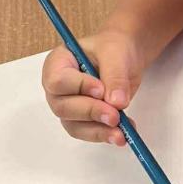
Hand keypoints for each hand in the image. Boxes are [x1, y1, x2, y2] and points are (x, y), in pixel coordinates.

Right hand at [42, 27, 143, 144]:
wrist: (125, 59)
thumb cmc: (114, 48)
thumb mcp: (116, 53)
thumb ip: (115, 75)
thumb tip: (117, 102)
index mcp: (58, 63)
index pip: (57, 81)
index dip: (78, 88)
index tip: (101, 90)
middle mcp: (58, 88)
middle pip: (63, 107)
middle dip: (90, 113)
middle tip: (114, 116)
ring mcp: (69, 106)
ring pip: (74, 126)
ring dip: (98, 131)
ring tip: (121, 133)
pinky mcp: (83, 120)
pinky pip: (88, 133)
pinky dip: (106, 135)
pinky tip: (123, 133)